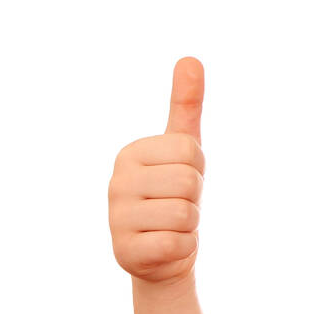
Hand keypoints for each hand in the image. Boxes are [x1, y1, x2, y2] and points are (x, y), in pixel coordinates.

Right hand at [108, 56, 206, 285]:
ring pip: (186, 214)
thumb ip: (185, 105)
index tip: (181, 179)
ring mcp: (115, 217)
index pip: (191, 151)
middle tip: (177, 205)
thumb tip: (190, 58)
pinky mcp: (124, 251)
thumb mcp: (182, 149)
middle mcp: (116, 181)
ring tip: (171, 226)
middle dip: (195, 198)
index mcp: (130, 153)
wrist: (161, 255)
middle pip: (189, 182)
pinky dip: (183, 248)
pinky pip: (177, 243)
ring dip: (190, 225)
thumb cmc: (173, 195)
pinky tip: (165, 247)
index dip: (198, 169)